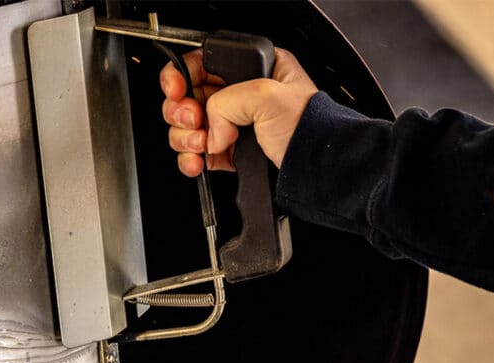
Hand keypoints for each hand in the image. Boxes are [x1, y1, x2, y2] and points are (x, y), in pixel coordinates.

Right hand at [160, 47, 317, 176]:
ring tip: (203, 145)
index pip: (201, 64)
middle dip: (182, 113)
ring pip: (186, 128)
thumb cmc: (308, 127)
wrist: (316, 168)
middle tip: (195, 121)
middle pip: (187, 98)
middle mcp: (238, 95)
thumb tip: (210, 126)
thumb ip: (226, 101)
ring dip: (186, 138)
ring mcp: (231, 125)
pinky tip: (199, 161)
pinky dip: (191, 159)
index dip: (182, 77)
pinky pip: (195, 153)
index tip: (177, 91)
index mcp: (252, 69)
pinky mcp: (227, 152)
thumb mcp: (266, 95)